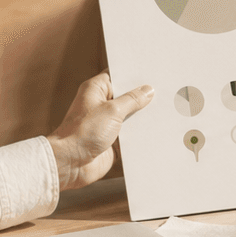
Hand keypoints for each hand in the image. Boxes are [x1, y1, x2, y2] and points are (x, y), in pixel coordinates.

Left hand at [48, 72, 153, 190]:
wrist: (71, 163)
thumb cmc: (84, 132)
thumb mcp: (112, 110)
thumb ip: (132, 100)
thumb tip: (148, 90)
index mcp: (96, 90)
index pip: (118, 76)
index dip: (135, 75)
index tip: (154, 73)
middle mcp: (101, 105)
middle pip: (127, 97)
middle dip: (143, 97)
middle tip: (164, 92)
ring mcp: (107, 123)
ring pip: (131, 117)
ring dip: (143, 118)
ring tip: (165, 111)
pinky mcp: (113, 141)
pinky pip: (131, 135)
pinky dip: (140, 135)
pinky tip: (157, 131)